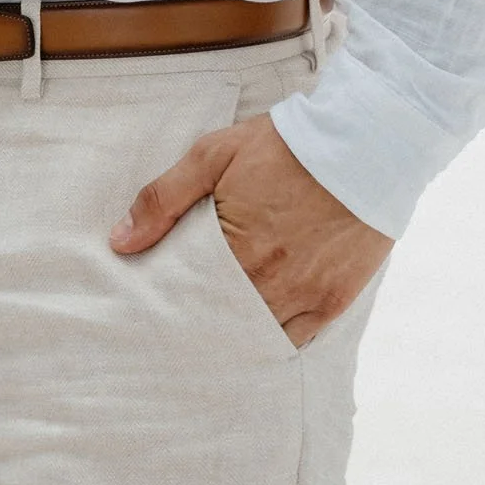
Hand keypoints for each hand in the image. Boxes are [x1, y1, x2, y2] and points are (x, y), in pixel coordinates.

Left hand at [108, 113, 393, 347]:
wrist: (364, 144)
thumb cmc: (283, 146)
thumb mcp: (213, 154)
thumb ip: (163, 198)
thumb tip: (119, 242)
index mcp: (232, 247)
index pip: (184, 294)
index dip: (167, 302)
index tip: (151, 308)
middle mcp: (266, 281)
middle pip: (217, 320)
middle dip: (195, 323)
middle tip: (173, 329)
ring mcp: (302, 295)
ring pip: (253, 334)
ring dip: (230, 334)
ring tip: (208, 335)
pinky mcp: (332, 301)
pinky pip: (294, 340)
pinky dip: (271, 340)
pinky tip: (253, 337)